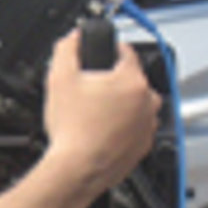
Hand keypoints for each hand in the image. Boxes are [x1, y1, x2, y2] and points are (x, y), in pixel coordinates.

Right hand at [42, 30, 160, 194]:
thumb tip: (74, 38)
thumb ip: (67, 48)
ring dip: (119, 105)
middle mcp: (147, 102)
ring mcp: (148, 125)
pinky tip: (101, 131)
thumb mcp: (59, 78)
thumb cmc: (72, 130)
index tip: (99, 57)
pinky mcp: (144, 146)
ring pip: (135, 104)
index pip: (126, 51)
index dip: (109, 50)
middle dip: (112, 81)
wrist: (77, 169)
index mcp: (132, 80)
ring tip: (94, 114)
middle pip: (131, 79)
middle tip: (89, 92)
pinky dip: (123, 127)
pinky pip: (135, 127)